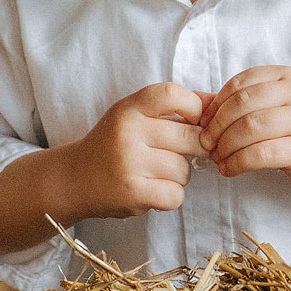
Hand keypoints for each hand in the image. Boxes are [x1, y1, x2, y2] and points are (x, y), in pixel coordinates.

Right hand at [63, 82, 213, 219]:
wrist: (73, 179)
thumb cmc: (113, 144)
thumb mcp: (134, 116)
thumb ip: (173, 108)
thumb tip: (217, 103)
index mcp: (128, 108)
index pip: (174, 95)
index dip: (194, 107)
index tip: (192, 120)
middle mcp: (128, 132)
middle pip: (190, 137)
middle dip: (195, 148)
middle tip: (180, 152)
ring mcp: (129, 164)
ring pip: (185, 170)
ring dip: (179, 175)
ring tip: (156, 172)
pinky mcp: (133, 193)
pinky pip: (176, 194)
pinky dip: (170, 195)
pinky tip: (152, 189)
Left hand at [199, 66, 290, 184]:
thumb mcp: (272, 103)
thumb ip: (236, 101)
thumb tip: (192, 102)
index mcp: (285, 76)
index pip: (239, 84)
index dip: (216, 104)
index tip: (204, 123)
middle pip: (242, 105)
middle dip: (217, 126)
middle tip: (205, 143)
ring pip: (251, 129)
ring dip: (225, 146)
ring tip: (217, 158)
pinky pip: (262, 154)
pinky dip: (238, 163)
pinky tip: (230, 169)